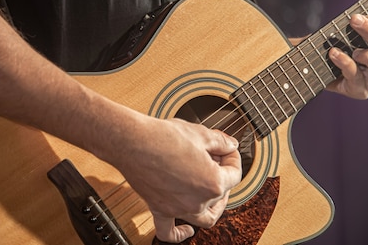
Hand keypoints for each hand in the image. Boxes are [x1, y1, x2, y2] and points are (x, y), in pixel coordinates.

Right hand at [113, 118, 241, 242]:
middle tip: (215, 159)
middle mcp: (198, 200)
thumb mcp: (199, 133)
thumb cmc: (162, 137)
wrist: (132, 142)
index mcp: (212, 183)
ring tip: (213, 196)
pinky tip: (187, 231)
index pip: (235, 175)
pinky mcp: (159, 209)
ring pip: (204, 219)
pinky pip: (169, 232)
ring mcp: (178, 208)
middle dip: (222, 175)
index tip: (227, 150)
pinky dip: (180, 234)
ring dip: (214, 208)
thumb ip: (220, 142)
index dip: (233, 158)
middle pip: (220, 194)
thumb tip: (230, 145)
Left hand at [327, 14, 367, 98]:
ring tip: (354, 50)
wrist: (316, 74)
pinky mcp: (359, 90)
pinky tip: (335, 54)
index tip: (367, 15)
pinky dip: (346, 64)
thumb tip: (354, 16)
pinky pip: (357, 77)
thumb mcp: (345, 35)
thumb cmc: (337, 50)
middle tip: (354, 20)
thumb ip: (354, 26)